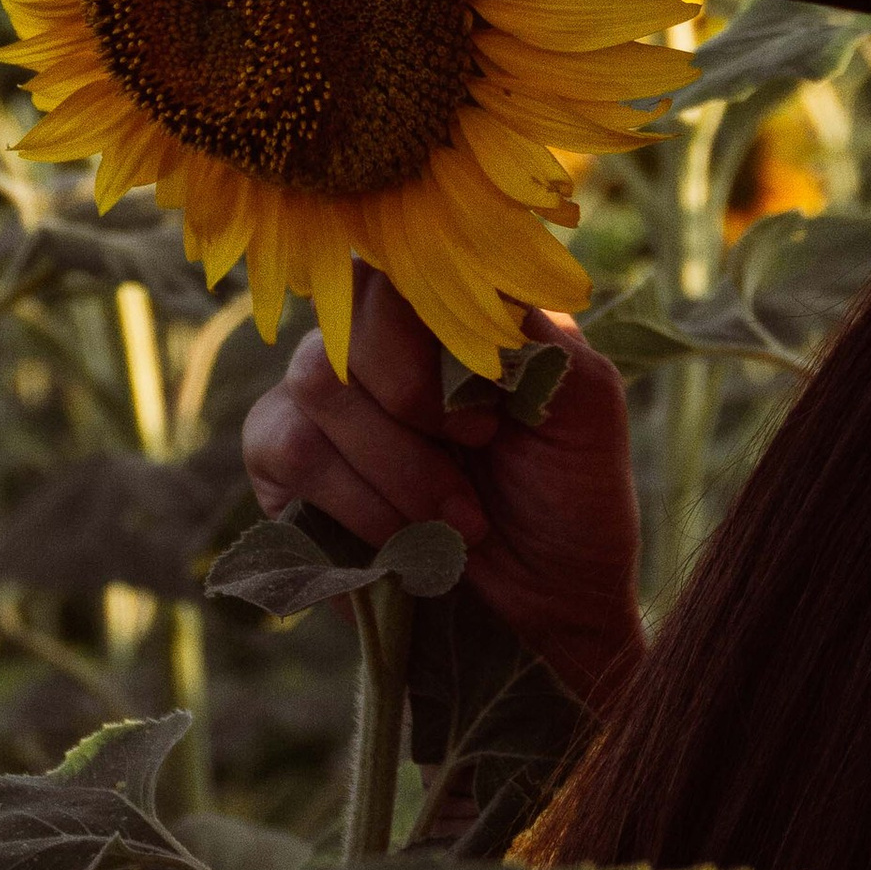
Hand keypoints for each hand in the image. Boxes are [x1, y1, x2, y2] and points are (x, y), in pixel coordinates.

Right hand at [240, 269, 645, 713]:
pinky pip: (286, 451)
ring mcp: (321, 393)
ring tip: (453, 528)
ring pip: (315, 388)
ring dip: (391, 473)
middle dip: (413, 425)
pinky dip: (354, 506)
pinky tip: (401, 544)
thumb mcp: (586, 408)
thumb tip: (488, 292)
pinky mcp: (284, 458)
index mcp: (448, 305)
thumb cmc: (571, 492)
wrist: (545, 602)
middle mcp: (375, 334)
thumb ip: (543, 337)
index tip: (487, 427)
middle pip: (347, 329)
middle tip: (472, 492)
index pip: (401, 267)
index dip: (429, 344)